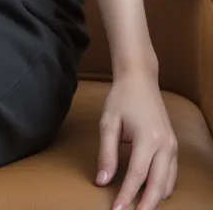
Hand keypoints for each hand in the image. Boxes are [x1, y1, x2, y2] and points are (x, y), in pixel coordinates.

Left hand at [95, 68, 177, 208]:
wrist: (140, 78)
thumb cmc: (122, 98)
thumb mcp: (108, 122)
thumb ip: (106, 153)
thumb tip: (102, 181)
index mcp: (148, 137)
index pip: (137, 175)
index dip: (127, 195)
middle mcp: (165, 144)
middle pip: (158, 185)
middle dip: (145, 205)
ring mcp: (172, 145)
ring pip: (168, 183)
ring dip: (155, 199)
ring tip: (139, 209)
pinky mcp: (173, 146)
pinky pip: (172, 174)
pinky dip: (162, 188)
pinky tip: (150, 194)